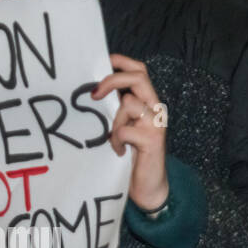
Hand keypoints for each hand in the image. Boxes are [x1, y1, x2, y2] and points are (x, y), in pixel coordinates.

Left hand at [91, 54, 168, 211]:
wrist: (148, 186)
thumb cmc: (131, 153)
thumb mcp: (122, 124)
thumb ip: (114, 107)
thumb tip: (90, 88)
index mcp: (148, 102)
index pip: (139, 70)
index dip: (122, 61)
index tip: (102, 61)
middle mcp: (156, 108)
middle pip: (138, 77)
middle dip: (112, 80)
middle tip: (93, 94)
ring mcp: (156, 123)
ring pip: (128, 103)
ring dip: (113, 121)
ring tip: (112, 139)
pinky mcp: (153, 140)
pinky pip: (124, 130)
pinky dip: (115, 141)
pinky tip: (117, 151)